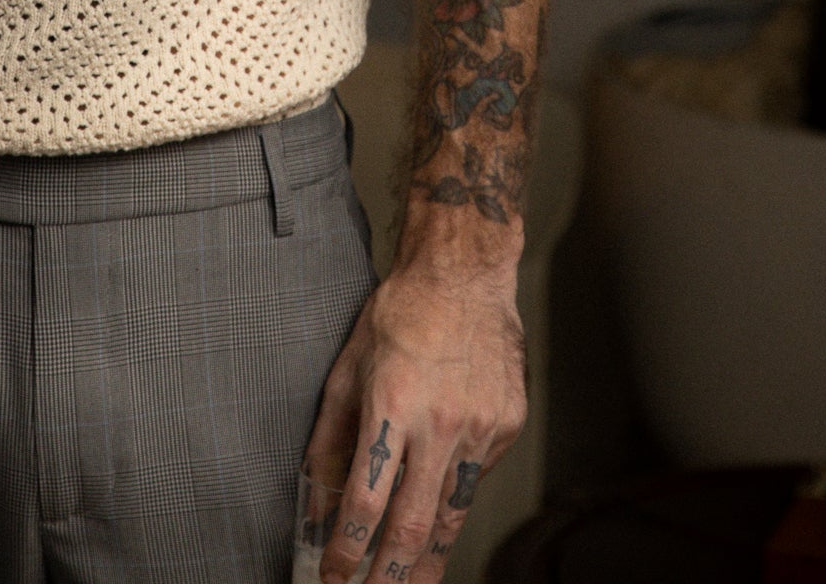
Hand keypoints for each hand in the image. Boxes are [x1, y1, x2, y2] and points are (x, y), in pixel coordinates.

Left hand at [300, 264, 526, 581]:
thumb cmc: (402, 311)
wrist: (464, 273)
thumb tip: (318, 493)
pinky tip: (439, 503)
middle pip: (413, 524)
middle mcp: (440, 423)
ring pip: (453, 513)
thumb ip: (332, 434)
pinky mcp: (506, 426)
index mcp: (392, 404)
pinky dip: (455, 496)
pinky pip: (477, 478)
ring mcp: (480, 428)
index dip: (348, 549)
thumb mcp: (349, 366)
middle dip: (390, 575)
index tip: (335, 576)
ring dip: (428, 558)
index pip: (366, 500)